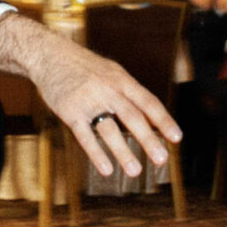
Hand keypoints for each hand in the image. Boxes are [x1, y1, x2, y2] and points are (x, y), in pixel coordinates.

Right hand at [0, 13, 179, 178]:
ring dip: (123, 152)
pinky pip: (84, 136)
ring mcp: (88, 101)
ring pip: (109, 129)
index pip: (148, 102)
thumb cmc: (85, 67)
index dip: (163, 121)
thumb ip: (130, 93)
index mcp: (122, 80)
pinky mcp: (70, 112)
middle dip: (148, 140)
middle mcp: (108, 90)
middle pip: (132, 117)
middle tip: (162, 159)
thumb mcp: (112, 72)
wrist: (50, 55)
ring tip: (135, 171)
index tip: (176, 138)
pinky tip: (106, 169)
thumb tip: (151, 117)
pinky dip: (96, 153)